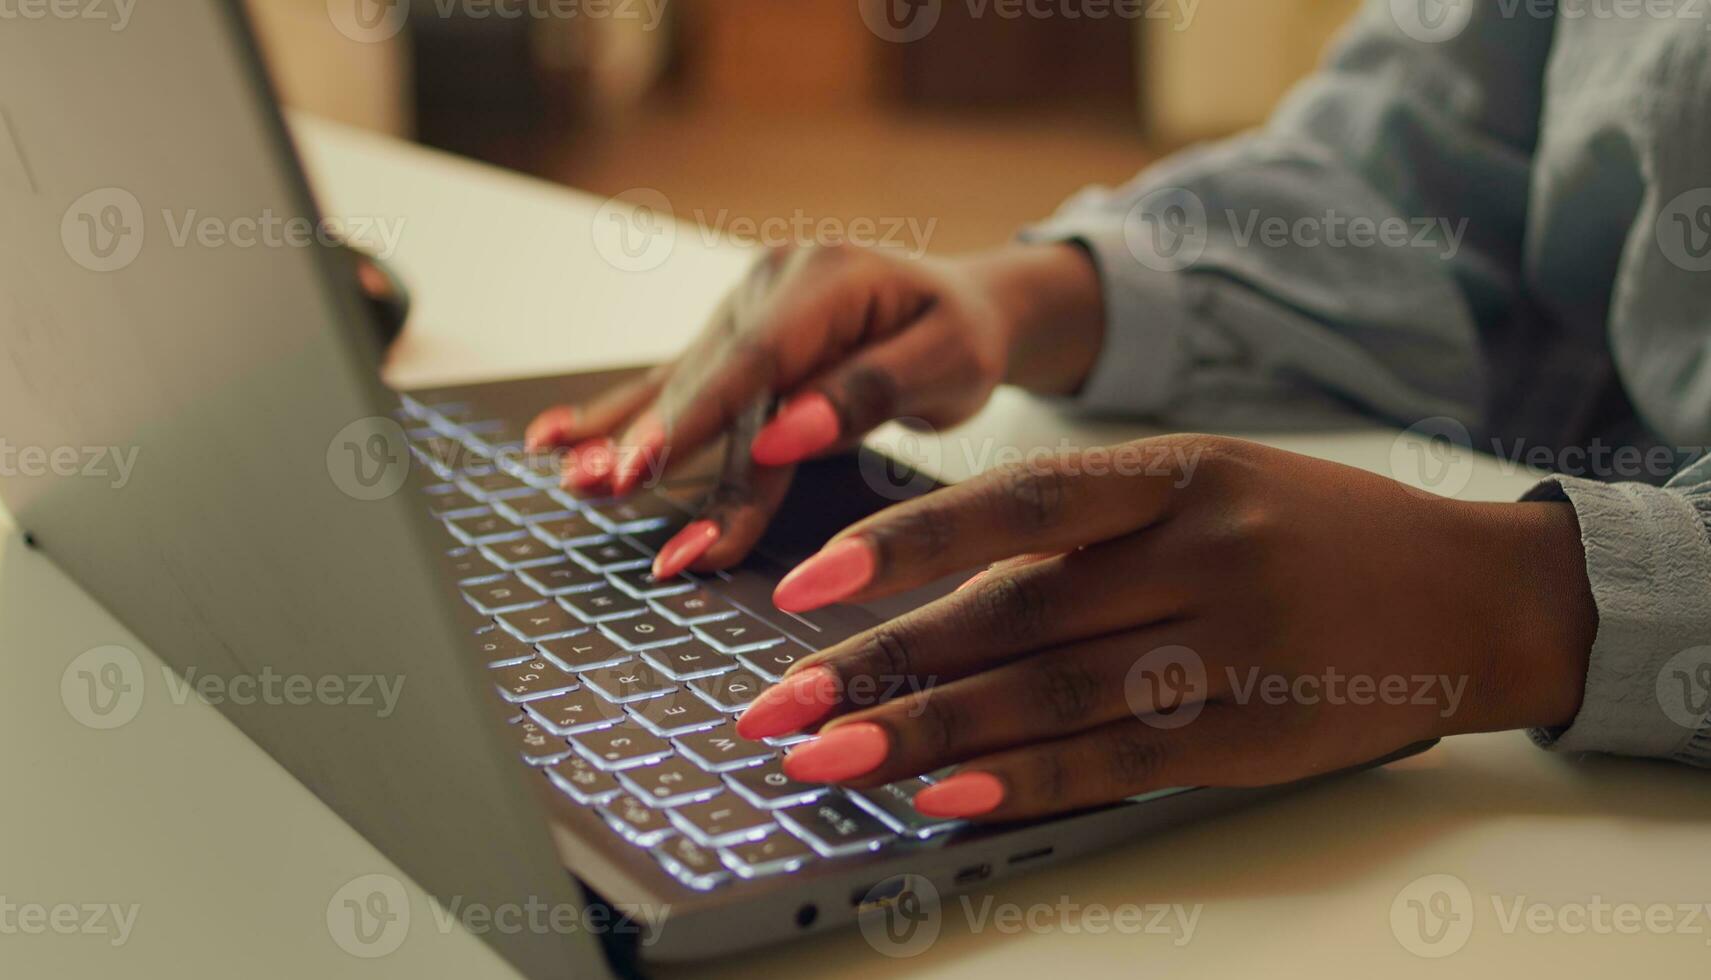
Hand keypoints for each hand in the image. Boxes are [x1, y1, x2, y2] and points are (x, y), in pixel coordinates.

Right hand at [523, 242, 1102, 578]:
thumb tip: (784, 433)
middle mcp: (771, 282)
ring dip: (622, 435)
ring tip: (565, 475)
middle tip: (599, 488)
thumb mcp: (951, 362)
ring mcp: (742, 307)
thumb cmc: (963, 337)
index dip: (702, 417)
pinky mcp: (731, 340)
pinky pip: (676, 385)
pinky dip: (621, 417)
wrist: (964, 306)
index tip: (652, 466)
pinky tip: (555, 438)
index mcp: (828, 277)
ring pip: (684, 386)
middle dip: (652, 440)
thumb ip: (868, 392)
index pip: (756, 357)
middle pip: (710, 379)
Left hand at [735, 436, 1596, 821]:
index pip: (1019, 503)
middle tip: (778, 706)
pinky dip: (1028, 781)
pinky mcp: (1262, 733)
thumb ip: (1089, 527)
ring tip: (826, 760)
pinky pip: (1124, 762)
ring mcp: (1238, 644)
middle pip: (1013, 613)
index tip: (807, 583)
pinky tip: (944, 799)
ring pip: (1054, 693)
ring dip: (928, 734)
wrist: (1475, 593)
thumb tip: (935, 590)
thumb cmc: (1314, 530)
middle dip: (881, 663)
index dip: (904, 541)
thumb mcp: (1212, 483)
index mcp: (1182, 470)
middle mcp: (1205, 550)